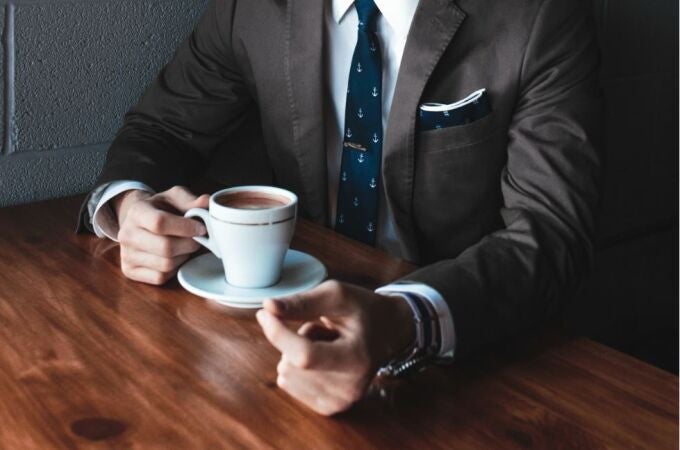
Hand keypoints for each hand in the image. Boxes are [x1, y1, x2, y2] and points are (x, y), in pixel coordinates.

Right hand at [114, 186, 208, 284]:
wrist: (140, 222)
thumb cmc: (161, 209)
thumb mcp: (174, 198)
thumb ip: (190, 200)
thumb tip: (206, 202)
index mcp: (136, 211)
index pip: (160, 222)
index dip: (186, 227)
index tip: (201, 228)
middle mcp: (126, 234)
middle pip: (166, 247)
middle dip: (189, 244)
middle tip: (198, 239)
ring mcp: (126, 255)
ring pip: (166, 264)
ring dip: (183, 257)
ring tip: (185, 247)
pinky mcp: (130, 271)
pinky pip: (160, 277)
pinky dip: (174, 270)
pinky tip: (175, 257)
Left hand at [256, 280, 414, 415]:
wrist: (389, 331)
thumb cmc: (363, 310)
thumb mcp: (337, 295)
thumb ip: (302, 302)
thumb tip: (268, 307)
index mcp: (357, 359)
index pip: (304, 355)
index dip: (278, 334)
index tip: (265, 313)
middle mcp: (350, 388)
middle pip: (290, 365)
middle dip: (297, 339)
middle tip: (326, 331)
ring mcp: (340, 402)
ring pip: (286, 374)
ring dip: (297, 353)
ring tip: (326, 344)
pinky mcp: (329, 408)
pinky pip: (288, 385)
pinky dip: (298, 368)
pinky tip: (323, 359)